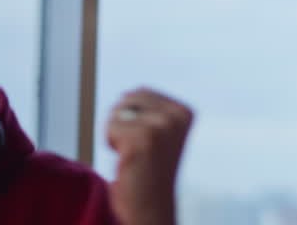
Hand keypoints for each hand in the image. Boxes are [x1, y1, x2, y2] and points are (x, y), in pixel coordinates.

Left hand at [106, 88, 194, 224]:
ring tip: (132, 154)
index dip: (134, 117)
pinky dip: (111, 144)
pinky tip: (127, 160)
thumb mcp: (160, 132)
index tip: (147, 141)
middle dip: (122, 122)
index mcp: (185, 111)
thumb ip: (151, 108)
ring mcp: (162, 126)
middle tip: (137, 148)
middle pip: (127, 98)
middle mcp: (177, 115)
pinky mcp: (143, 138)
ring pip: (117, 112)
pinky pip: (110, 127)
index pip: (141, 92)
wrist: (151, 206)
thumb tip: (130, 91)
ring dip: (116, 134)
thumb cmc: (148, 171)